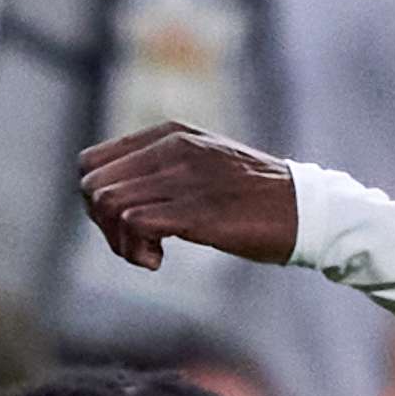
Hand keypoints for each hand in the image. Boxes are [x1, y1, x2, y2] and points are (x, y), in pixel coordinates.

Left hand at [79, 121, 302, 271]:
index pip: (91, 162)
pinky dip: (136, 251)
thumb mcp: (200, 163)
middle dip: (102, 224)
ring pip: (108, 204)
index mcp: (169, 134)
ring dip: (119, 242)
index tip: (124, 221)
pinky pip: (135, 223)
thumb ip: (159, 167)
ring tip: (149, 254)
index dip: (96, 199)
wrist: (303, 209)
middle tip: (133, 243)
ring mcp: (184, 177)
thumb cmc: (250, 196)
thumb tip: (109, 196)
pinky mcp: (196, 210)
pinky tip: (158, 261)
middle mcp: (172, 149)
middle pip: (92, 186)